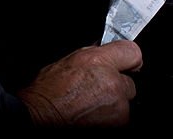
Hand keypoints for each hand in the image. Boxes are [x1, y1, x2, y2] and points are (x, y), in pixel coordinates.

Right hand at [17, 40, 141, 126]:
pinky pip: (121, 118)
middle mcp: (111, 81)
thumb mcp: (67, 61)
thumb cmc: (47, 92)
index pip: (132, 52)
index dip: (128, 60)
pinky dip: (110, 119)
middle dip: (117, 86)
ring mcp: (117, 105)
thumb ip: (93, 55)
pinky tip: (92, 117)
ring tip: (91, 106)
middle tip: (97, 92)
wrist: (40, 116)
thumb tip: (106, 51)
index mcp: (98, 60)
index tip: (126, 65)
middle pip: (129, 82)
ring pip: (125, 102)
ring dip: (113, 105)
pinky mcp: (119, 122)